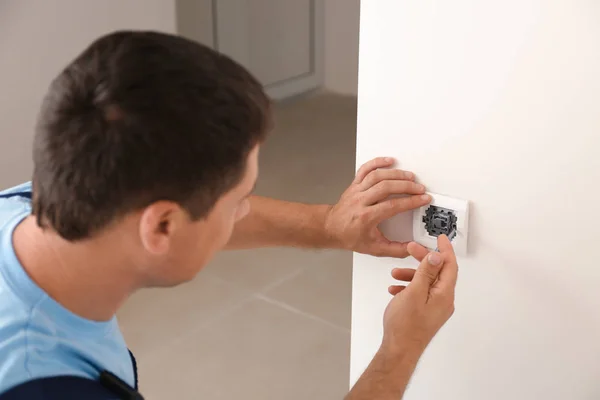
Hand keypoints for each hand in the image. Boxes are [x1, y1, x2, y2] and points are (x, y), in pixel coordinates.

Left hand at [324, 157, 430, 257]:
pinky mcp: (354, 184)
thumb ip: (395, 249)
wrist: (331, 228)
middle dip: (406, 186)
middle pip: (386, 188)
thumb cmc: (350, 236)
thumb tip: (411, 248)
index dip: (410, 201)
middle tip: (419, 188)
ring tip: (410, 176)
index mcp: (366, 217)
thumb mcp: (374, 248)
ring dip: (395, 174)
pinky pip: (365, 169)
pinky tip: (389, 161)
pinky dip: (377, 162)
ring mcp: (356, 191)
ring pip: (377, 176)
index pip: (392, 206)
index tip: (422, 199)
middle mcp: (360, 201)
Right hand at [381, 235, 457, 356]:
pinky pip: (420, 293)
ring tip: (395, 274)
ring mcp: (435, 308)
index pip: (449, 266)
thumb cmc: (405, 325)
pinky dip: (409, 287)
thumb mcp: (414, 292)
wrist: (399, 350)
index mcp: (444, 294)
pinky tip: (395, 290)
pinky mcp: (426, 313)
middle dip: (422, 259)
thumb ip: (425, 273)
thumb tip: (437, 256)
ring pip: (426, 283)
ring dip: (412, 274)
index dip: (445, 250)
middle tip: (410, 249)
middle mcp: (443, 301)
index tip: (440, 238)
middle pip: (437, 272)